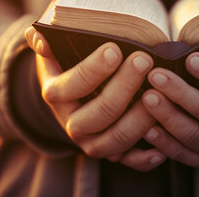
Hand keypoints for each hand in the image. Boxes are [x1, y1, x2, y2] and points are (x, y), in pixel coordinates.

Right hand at [24, 27, 165, 170]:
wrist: (74, 95)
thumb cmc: (69, 63)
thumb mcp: (52, 50)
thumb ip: (41, 40)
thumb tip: (37, 37)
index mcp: (56, 95)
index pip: (71, 86)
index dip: (93, 69)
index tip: (115, 49)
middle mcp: (72, 124)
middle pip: (99, 113)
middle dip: (124, 86)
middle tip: (144, 60)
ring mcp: (93, 142)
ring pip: (116, 139)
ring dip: (140, 119)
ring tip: (159, 93)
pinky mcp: (113, 153)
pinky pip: (130, 161)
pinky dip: (145, 158)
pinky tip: (160, 148)